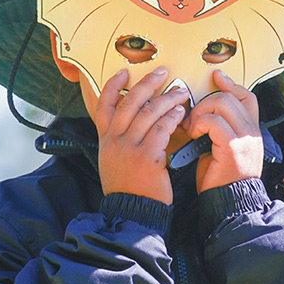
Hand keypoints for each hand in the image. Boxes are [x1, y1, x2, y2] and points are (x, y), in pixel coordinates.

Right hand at [93, 67, 190, 204]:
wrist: (132, 210)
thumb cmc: (127, 185)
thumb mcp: (113, 159)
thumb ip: (119, 139)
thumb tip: (134, 118)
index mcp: (105, 139)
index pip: (103, 105)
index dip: (112, 86)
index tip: (124, 73)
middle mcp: (114, 140)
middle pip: (129, 102)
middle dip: (147, 83)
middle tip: (162, 72)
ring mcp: (130, 148)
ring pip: (148, 113)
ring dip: (167, 99)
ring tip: (180, 92)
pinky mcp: (147, 157)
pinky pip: (161, 130)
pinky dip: (172, 118)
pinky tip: (181, 113)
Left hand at [186, 70, 262, 192]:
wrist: (228, 202)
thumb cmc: (221, 179)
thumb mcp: (222, 148)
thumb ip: (220, 129)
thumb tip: (202, 112)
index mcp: (251, 130)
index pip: (246, 96)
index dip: (230, 84)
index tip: (216, 77)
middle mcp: (252, 131)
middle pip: (229, 96)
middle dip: (206, 102)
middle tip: (193, 119)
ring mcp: (245, 137)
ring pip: (221, 103)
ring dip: (200, 113)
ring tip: (193, 129)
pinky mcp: (233, 145)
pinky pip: (213, 121)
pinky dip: (199, 124)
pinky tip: (194, 136)